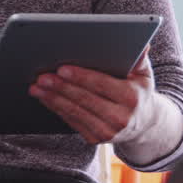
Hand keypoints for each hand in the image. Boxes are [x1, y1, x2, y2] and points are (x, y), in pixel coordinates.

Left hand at [29, 48, 157, 144]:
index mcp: (131, 98)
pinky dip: (56, 108)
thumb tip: (142, 43)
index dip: (81, 77)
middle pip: (84, 99)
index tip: (62, 69)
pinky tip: (45, 97)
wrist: (144, 125)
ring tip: (37, 86)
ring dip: (53, 98)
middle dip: (61, 87)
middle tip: (43, 76)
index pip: (102, 85)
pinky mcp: (95, 139)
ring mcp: (107, 131)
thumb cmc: (139, 92)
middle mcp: (120, 118)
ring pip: (75, 112)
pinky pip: (72, 121)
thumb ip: (139, 59)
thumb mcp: (144, 75)